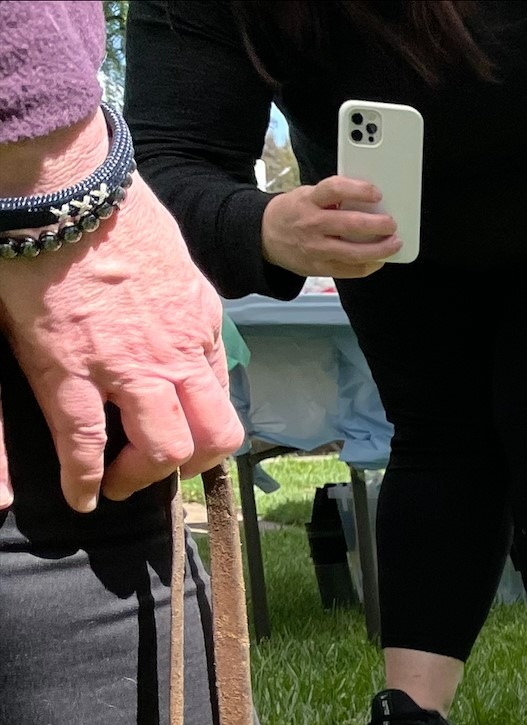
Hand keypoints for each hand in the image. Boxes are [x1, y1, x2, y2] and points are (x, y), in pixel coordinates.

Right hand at [0, 174, 245, 509]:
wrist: (69, 187)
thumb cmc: (113, 210)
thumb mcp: (172, 259)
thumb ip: (176, 297)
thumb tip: (171, 307)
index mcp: (200, 324)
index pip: (219, 394)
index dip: (203, 426)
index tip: (183, 440)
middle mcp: (176, 353)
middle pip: (211, 436)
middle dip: (188, 465)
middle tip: (156, 472)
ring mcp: (127, 366)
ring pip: (164, 449)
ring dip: (142, 477)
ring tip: (117, 486)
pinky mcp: (69, 368)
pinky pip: (85, 442)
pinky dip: (84, 479)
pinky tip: (80, 496)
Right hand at [261, 176, 398, 278]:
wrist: (264, 235)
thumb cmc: (295, 212)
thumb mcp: (307, 196)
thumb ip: (333, 197)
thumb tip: (370, 200)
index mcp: (308, 200)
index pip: (334, 189)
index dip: (358, 190)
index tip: (376, 192)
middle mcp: (311, 224)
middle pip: (350, 224)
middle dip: (377, 225)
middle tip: (392, 223)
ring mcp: (315, 249)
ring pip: (353, 253)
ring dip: (380, 250)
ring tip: (395, 243)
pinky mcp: (319, 268)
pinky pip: (350, 271)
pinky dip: (369, 265)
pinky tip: (379, 259)